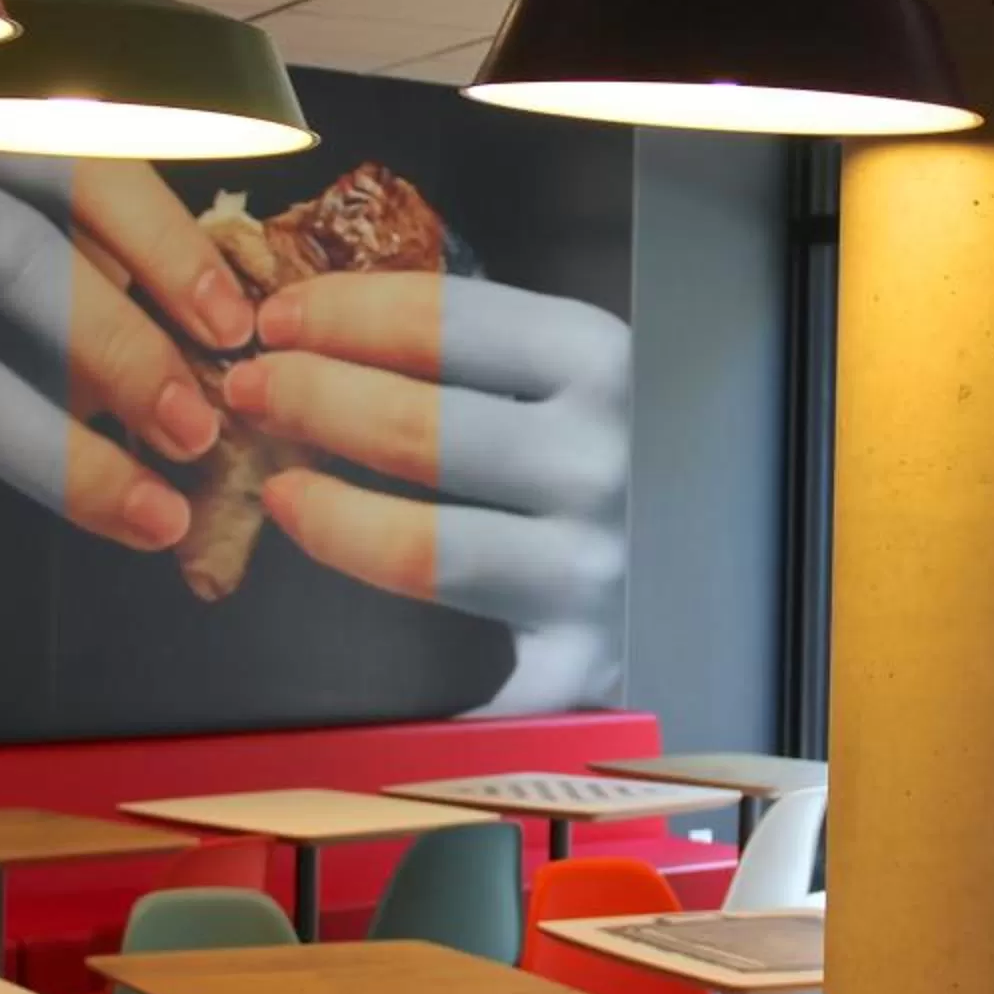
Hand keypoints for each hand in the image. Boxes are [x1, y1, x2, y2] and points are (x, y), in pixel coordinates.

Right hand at [0, 138, 250, 551]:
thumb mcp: (72, 284)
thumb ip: (136, 281)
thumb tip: (251, 331)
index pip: (81, 164)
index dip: (168, 247)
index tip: (237, 330)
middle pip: (15, 255)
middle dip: (124, 352)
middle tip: (201, 432)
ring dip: (57, 451)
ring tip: (150, 510)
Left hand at [218, 273, 630, 707]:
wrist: (741, 556)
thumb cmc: (632, 449)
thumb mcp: (584, 373)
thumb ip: (489, 350)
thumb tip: (332, 323)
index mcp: (601, 364)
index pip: (442, 323)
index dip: (339, 315)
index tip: (279, 317)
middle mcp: (601, 462)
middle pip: (415, 430)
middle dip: (308, 401)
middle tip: (251, 392)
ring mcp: (592, 568)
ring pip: (423, 547)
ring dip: (325, 511)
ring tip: (279, 488)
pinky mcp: (579, 664)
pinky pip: (467, 678)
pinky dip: (403, 668)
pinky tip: (357, 622)